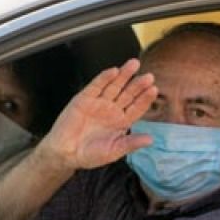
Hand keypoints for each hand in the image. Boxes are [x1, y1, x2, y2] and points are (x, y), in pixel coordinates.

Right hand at [38, 58, 156, 170]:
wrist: (65, 153)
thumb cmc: (90, 155)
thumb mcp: (113, 151)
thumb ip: (130, 144)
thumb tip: (150, 139)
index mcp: (122, 122)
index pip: (137, 107)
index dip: (145, 99)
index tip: (153, 90)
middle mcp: (112, 110)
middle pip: (128, 94)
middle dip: (138, 85)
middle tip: (148, 76)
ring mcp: (99, 103)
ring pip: (114, 86)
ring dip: (124, 75)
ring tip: (134, 65)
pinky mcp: (84, 99)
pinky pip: (96, 86)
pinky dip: (104, 78)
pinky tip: (114, 71)